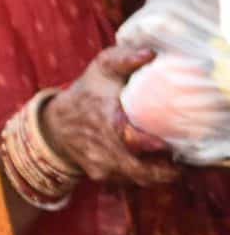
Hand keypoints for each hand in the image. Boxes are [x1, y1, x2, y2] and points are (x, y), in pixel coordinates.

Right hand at [45, 45, 180, 187]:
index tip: (169, 145)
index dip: (152, 146)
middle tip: (181, 164)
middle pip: (139, 170)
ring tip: (172, 167)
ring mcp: (100, 164)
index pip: (132, 140)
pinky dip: (141, 176)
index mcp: (107, 121)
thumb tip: (150, 54)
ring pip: (136, 178)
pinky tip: (152, 166)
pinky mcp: (100, 174)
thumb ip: (124, 59)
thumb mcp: (101, 68)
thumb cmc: (84, 93)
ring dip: (156, 175)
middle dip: (164, 171)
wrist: (54, 123)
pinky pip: (126, 180)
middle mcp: (103, 148)